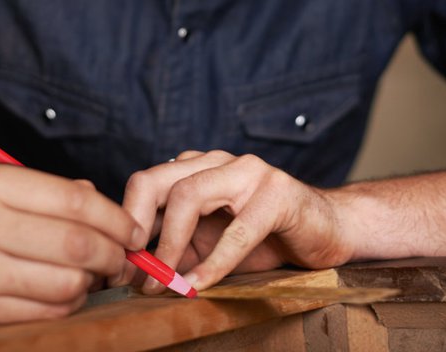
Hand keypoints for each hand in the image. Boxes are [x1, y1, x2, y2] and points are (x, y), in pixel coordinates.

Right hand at [0, 164, 143, 333]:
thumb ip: (48, 192)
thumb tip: (102, 203)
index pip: (74, 200)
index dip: (114, 217)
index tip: (132, 228)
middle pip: (76, 243)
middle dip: (113, 252)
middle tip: (123, 256)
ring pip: (65, 283)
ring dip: (92, 282)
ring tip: (93, 274)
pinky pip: (44, 313)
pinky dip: (67, 304)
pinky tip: (67, 293)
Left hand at [121, 150, 352, 292]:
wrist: (327, 228)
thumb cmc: (266, 236)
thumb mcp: (210, 242)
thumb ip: (175, 247)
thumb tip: (132, 272)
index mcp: (198, 167)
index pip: (146, 182)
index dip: (126, 222)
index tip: (118, 263)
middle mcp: (218, 161)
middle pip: (158, 181)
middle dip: (137, 228)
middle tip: (132, 272)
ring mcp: (248, 171)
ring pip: (190, 196)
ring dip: (170, 245)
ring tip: (163, 282)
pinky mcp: (276, 193)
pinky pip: (237, 230)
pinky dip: (213, 262)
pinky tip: (200, 284)